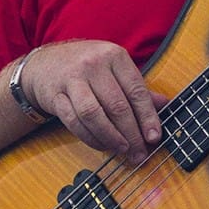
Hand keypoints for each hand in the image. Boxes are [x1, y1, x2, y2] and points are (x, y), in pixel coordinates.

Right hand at [19, 40, 166, 160]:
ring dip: (111, 137)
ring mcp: (72, 79)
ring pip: (94, 115)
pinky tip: (102, 145)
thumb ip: (137, 87)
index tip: (154, 137)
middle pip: (117, 106)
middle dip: (131, 134)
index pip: (136, 90)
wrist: (44, 64)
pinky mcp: (55, 95)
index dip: (148, 117)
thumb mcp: (114, 68)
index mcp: (114, 56)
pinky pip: (74, 122)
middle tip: (139, 152)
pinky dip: (90, 137)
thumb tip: (164, 105)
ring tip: (122, 150)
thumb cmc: (87, 68)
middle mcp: (94, 64)